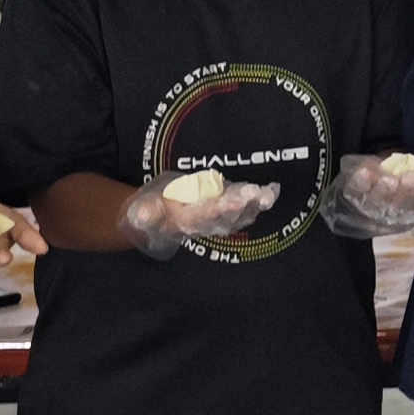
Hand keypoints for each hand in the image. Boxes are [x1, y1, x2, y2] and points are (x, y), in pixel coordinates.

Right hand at [120, 167, 280, 258]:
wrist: (158, 221)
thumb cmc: (152, 212)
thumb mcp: (143, 211)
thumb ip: (146, 213)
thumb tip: (141, 215)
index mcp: (187, 220)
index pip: (205, 215)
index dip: (220, 208)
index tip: (234, 199)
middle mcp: (206, 222)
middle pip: (228, 215)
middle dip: (243, 204)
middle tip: (256, 193)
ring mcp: (219, 218)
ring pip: (240, 213)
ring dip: (255, 204)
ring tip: (268, 193)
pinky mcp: (227, 210)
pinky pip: (245, 208)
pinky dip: (258, 202)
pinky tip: (271, 192)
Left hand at [322, 154, 413, 238]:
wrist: (386, 167)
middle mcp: (392, 215)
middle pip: (396, 209)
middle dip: (402, 194)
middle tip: (408, 177)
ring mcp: (370, 206)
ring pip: (375, 204)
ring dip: (380, 191)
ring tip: (387, 176)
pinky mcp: (354, 195)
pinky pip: (353, 193)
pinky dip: (358, 183)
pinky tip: (365, 171)